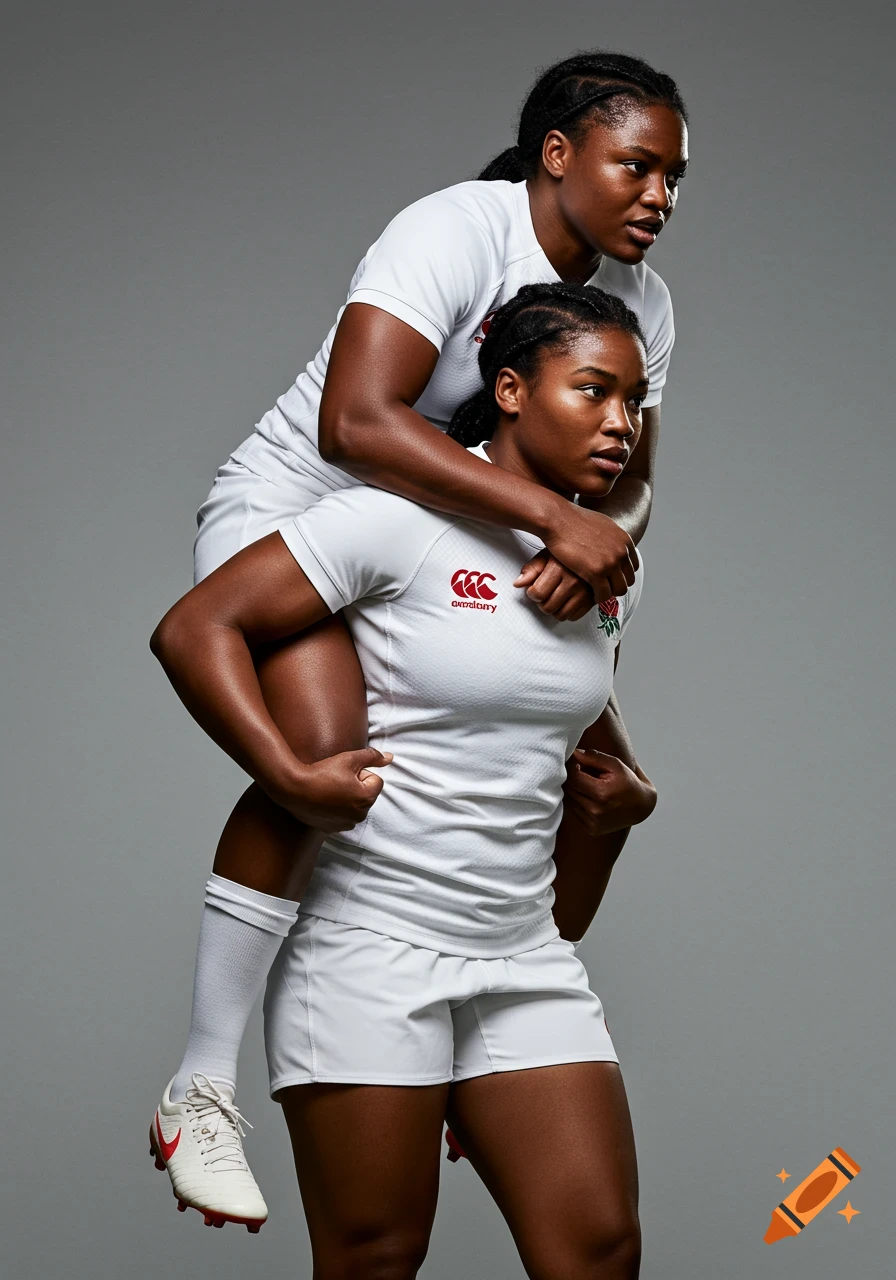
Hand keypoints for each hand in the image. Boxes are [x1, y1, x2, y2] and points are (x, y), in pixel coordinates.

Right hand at [270, 748, 392, 832]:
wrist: (293, 789)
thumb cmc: (321, 772)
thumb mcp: (349, 758)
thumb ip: (372, 756)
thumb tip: (390, 758)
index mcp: (366, 799)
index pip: (375, 780)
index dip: (361, 772)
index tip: (344, 772)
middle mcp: (359, 816)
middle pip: (366, 795)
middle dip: (356, 786)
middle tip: (335, 780)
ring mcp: (345, 825)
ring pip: (354, 806)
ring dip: (346, 798)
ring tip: (328, 790)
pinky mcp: (332, 830)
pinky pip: (342, 816)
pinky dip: (336, 809)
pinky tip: (323, 802)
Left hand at [514, 550, 594, 619]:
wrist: (596, 550)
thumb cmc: (570, 551)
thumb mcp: (548, 554)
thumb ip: (532, 569)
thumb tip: (518, 583)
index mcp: (559, 568)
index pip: (538, 593)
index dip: (532, 593)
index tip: (534, 589)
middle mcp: (573, 581)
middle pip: (548, 607)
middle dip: (541, 603)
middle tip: (544, 594)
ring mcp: (584, 592)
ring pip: (560, 615)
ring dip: (554, 609)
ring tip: (554, 597)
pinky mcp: (592, 600)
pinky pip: (573, 617)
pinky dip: (567, 612)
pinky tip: (566, 600)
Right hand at [543, 502, 637, 601]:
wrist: (558, 520)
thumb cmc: (573, 520)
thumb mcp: (602, 524)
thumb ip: (611, 536)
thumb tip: (612, 542)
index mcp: (624, 540)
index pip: (633, 566)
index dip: (622, 574)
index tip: (612, 578)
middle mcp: (621, 552)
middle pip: (628, 579)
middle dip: (616, 585)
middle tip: (604, 587)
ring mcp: (610, 563)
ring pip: (619, 589)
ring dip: (609, 593)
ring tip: (598, 593)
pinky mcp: (596, 573)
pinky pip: (604, 594)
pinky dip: (599, 598)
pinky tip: (590, 595)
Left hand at [563, 748, 655, 835]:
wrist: (642, 807)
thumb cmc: (629, 783)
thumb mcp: (615, 765)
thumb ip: (594, 757)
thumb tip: (575, 753)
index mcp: (602, 794)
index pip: (573, 777)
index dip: (572, 767)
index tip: (577, 762)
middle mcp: (596, 811)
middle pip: (569, 789)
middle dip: (573, 778)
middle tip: (582, 771)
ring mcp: (593, 822)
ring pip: (570, 800)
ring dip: (575, 790)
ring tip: (588, 784)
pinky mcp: (592, 828)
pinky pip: (575, 811)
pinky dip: (578, 802)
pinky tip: (590, 797)